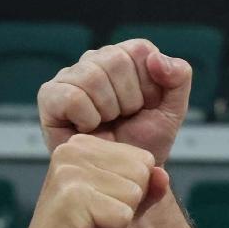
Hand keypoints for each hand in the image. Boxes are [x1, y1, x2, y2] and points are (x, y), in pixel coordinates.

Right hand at [19, 135, 168, 227]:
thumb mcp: (123, 204)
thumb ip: (147, 187)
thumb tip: (162, 173)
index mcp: (83, 144)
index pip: (144, 159)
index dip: (133, 189)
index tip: (104, 201)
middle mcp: (72, 150)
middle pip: (141, 174)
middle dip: (128, 203)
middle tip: (98, 215)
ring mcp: (70, 172)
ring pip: (134, 194)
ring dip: (120, 218)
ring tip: (92, 222)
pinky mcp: (73, 197)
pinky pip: (124, 215)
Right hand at [38, 40, 191, 163]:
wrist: (123, 177)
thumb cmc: (143, 144)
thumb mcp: (172, 111)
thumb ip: (178, 78)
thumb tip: (156, 58)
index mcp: (124, 59)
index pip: (140, 50)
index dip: (150, 84)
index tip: (146, 106)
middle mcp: (94, 61)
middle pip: (116, 60)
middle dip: (131, 99)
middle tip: (124, 118)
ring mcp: (69, 76)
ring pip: (94, 77)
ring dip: (110, 110)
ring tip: (107, 124)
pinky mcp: (50, 96)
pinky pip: (72, 97)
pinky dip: (88, 118)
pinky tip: (88, 128)